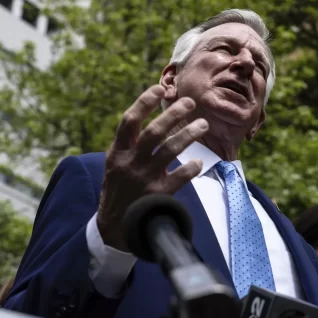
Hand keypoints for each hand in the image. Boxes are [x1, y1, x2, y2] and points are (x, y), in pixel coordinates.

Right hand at [97, 85, 208, 251]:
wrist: (115, 227)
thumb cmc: (118, 189)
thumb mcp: (115, 164)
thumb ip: (129, 144)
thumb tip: (149, 114)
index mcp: (117, 152)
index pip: (129, 121)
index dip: (144, 102)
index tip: (160, 89)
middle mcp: (129, 163)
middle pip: (153, 132)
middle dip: (173, 114)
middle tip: (190, 103)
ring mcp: (143, 179)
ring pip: (169, 150)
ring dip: (188, 134)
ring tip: (202, 124)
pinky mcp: (157, 195)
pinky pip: (179, 177)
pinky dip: (190, 168)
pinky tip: (198, 163)